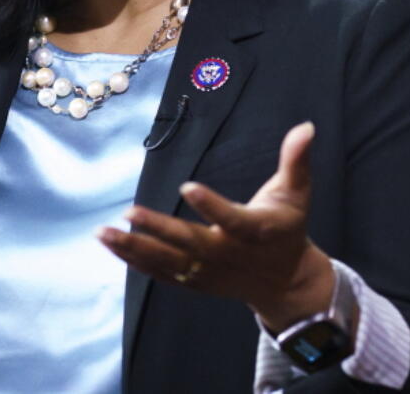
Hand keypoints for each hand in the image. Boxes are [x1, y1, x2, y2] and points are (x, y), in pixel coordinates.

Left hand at [96, 120, 334, 330]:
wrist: (285, 283)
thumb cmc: (287, 229)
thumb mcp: (297, 194)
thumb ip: (297, 161)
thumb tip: (306, 126)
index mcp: (255, 231)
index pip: (232, 219)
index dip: (211, 205)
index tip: (187, 187)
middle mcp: (227, 255)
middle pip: (189, 244)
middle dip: (158, 230)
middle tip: (128, 212)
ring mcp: (208, 272)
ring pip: (168, 262)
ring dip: (134, 248)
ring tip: (103, 233)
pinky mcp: (195, 282)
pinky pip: (162, 273)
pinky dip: (136, 261)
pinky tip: (112, 245)